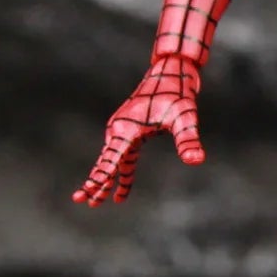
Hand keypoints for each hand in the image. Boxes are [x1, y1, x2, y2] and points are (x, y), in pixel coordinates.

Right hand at [73, 56, 204, 205]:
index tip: (89, 189)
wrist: (171, 74)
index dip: (101, 174)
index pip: (112, 157)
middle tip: (80, 200)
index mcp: (127, 129)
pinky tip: (120, 191)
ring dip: (104, 181)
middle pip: (106, 162)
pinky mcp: (129, 131)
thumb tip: (196, 160)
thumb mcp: (185, 117)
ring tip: (96, 202)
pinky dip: (120, 174)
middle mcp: (120, 130)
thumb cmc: (177, 94)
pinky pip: (122, 158)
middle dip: (95, 182)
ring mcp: (122, 130)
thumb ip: (188, 140)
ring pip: (112, 162)